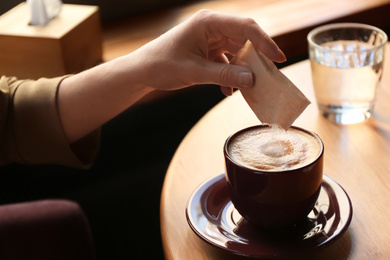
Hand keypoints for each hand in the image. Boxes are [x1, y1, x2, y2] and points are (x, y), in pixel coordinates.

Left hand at [59, 10, 285, 142]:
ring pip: (237, 52)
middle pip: (244, 39)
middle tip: (267, 76)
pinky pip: (226, 62)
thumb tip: (252, 80)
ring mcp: (210, 39)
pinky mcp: (208, 51)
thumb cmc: (162, 65)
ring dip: (243, 70)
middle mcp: (211, 27)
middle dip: (256, 59)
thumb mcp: (194, 73)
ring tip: (249, 87)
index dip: (264, 42)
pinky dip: (230, 76)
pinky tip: (228, 91)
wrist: (142, 72)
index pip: (245, 27)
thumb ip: (224, 76)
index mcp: (208, 23)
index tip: (278, 59)